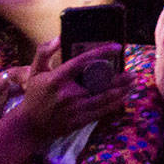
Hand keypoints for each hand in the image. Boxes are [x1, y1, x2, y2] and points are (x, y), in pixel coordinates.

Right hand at [9, 39, 128, 144]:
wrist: (30, 126)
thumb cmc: (34, 95)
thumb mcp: (34, 71)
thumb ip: (44, 51)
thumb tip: (59, 37)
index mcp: (57, 78)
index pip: (83, 61)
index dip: (102, 53)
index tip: (116, 47)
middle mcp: (68, 93)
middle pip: (99, 82)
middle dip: (119, 78)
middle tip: (132, 72)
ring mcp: (75, 109)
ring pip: (104, 98)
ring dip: (121, 90)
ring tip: (132, 83)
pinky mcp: (79, 121)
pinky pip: (101, 111)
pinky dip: (115, 104)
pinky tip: (124, 97)